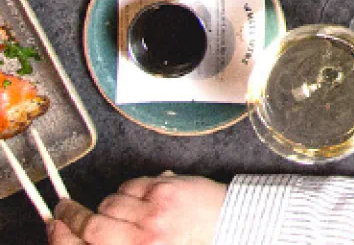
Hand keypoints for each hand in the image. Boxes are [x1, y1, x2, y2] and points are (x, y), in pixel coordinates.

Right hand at [48, 174, 226, 244]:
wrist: (230, 225)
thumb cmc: (190, 242)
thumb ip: (120, 241)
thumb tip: (78, 230)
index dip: (60, 238)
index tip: (52, 225)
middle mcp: (139, 243)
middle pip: (90, 227)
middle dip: (72, 216)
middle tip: (64, 209)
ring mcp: (152, 217)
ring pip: (109, 203)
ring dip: (110, 203)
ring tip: (125, 208)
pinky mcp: (164, 192)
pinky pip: (130, 185)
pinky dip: (130, 188)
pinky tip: (144, 195)